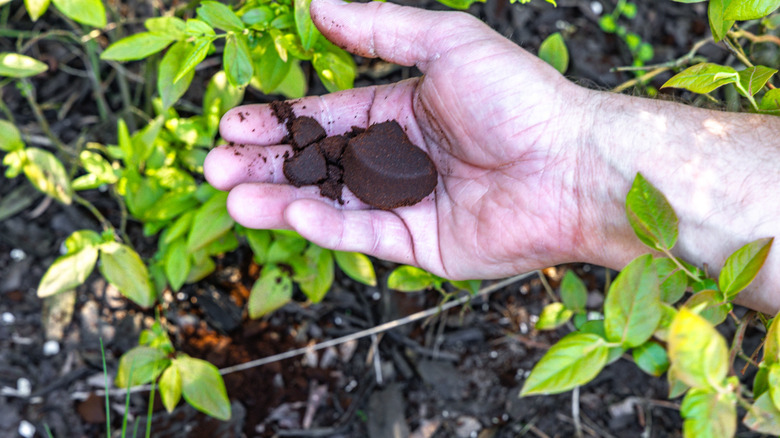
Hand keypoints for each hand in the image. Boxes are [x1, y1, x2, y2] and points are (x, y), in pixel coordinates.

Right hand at [205, 0, 601, 279]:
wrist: (574, 165)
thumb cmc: (519, 99)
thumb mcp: (447, 45)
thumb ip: (380, 28)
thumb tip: (316, 2)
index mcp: (403, 113)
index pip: (327, 120)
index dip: (280, 123)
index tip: (233, 124)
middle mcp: (401, 161)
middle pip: (320, 166)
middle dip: (268, 166)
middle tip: (216, 167)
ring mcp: (409, 207)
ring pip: (332, 206)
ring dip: (281, 201)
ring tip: (233, 196)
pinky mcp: (421, 247)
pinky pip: (365, 237)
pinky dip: (327, 227)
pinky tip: (292, 211)